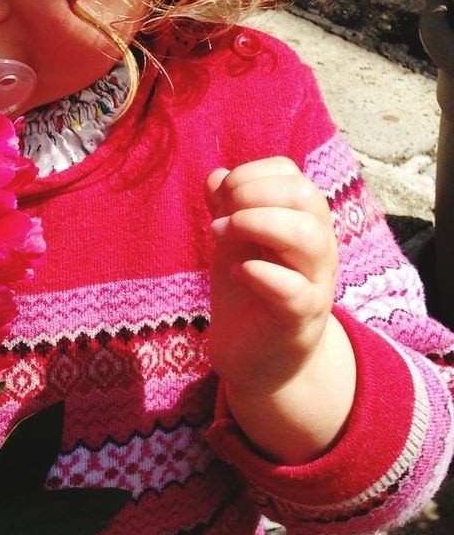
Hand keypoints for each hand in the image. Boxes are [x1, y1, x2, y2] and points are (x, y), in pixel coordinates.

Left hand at [205, 157, 354, 462]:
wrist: (257, 358)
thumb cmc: (249, 291)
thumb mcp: (232, 241)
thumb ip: (226, 206)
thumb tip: (217, 175)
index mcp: (302, 222)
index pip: (293, 176)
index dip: (252, 175)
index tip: (221, 197)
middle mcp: (317, 248)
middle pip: (307, 196)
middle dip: (254, 195)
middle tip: (220, 219)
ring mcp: (314, 283)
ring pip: (308, 236)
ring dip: (256, 224)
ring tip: (221, 236)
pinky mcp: (300, 320)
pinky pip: (295, 290)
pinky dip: (262, 274)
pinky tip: (238, 272)